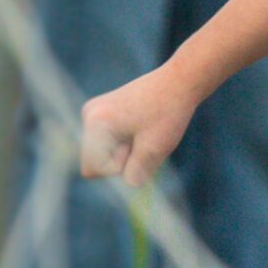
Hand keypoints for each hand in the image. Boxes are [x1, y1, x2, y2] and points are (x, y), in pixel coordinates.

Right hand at [79, 68, 195, 187]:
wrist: (179, 82)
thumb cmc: (168, 114)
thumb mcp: (154, 150)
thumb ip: (136, 173)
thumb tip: (127, 185)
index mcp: (95, 123)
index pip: (93, 170)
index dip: (118, 168)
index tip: (138, 146)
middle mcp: (88, 115)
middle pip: (96, 161)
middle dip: (122, 158)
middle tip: (144, 137)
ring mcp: (93, 111)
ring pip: (104, 151)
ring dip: (127, 150)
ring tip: (145, 130)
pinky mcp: (102, 110)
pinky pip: (109, 140)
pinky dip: (127, 140)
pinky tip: (143, 125)